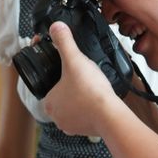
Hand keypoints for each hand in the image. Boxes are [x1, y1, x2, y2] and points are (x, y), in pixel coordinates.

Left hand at [41, 22, 121, 136]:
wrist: (110, 115)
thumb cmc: (90, 91)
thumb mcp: (75, 60)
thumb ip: (64, 42)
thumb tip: (55, 27)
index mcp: (48, 101)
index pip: (47, 82)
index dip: (54, 70)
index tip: (65, 63)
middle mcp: (56, 116)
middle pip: (60, 93)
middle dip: (68, 83)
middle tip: (79, 71)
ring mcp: (70, 125)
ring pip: (72, 105)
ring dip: (78, 95)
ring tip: (88, 83)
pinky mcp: (85, 130)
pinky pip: (84, 115)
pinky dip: (88, 106)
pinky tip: (95, 98)